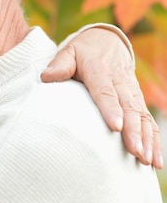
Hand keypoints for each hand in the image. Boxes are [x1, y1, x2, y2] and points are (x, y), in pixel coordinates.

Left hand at [41, 27, 162, 168]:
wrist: (107, 42)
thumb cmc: (83, 51)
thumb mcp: (69, 52)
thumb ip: (60, 64)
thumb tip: (46, 77)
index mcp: (100, 70)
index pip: (106, 91)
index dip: (111, 109)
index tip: (116, 127)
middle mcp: (120, 82)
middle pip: (129, 107)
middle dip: (134, 131)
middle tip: (136, 152)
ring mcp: (132, 92)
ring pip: (142, 116)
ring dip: (146, 139)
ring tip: (146, 161)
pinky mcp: (138, 101)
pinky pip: (148, 120)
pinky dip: (154, 140)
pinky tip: (155, 160)